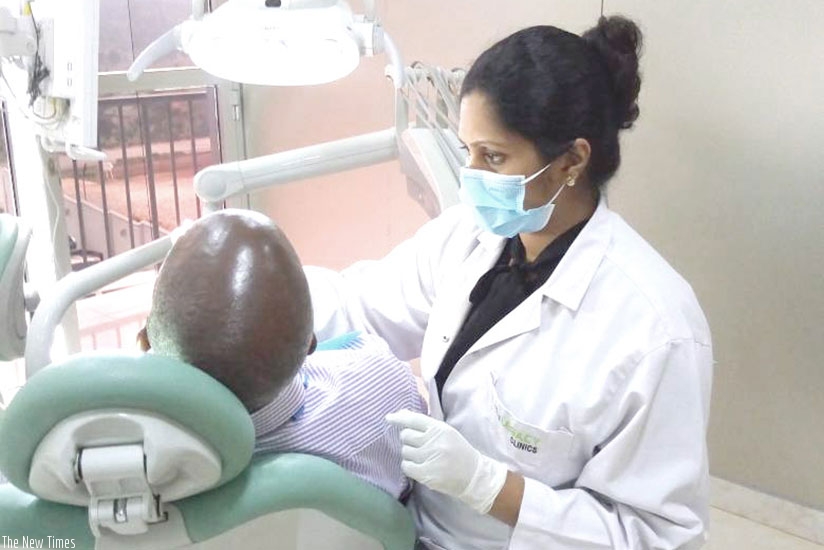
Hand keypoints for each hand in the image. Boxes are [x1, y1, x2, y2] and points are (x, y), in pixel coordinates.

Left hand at [386, 409, 506, 513]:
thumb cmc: (458, 451)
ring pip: (405, 451)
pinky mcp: (425, 474)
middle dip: (408, 439)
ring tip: (423, 457)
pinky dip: (409, 466)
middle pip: (405, 436)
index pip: (413, 419)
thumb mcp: (446, 432)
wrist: (473, 476)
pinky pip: (406, 466)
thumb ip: (425, 424)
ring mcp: (429, 458)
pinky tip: (419, 466)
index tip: (389, 418)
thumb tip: (401, 414)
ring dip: (410, 454)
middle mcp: (433, 441)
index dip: (399, 418)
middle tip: (419, 445)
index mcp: (440, 429)